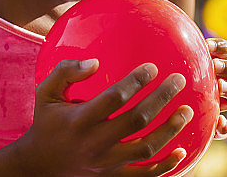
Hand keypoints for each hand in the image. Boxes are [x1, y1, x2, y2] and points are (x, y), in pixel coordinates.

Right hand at [23, 59, 193, 175]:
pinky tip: (181, 151)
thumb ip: (66, 71)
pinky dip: (165, 166)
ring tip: (187, 111)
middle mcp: (94, 143)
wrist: (39, 166)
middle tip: (179, 80)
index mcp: (79, 120)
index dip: (136, 81)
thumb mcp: (46, 92)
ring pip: (146, 149)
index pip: (114, 98)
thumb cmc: (47, 121)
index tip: (153, 67)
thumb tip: (95, 61)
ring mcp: (105, 164)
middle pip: (137, 121)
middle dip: (161, 98)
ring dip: (170, 130)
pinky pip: (144, 176)